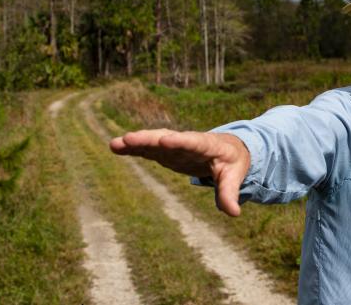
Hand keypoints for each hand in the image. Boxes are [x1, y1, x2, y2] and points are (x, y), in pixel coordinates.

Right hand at [109, 129, 250, 216]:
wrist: (226, 149)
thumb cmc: (231, 162)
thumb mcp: (234, 175)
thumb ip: (229, 192)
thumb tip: (234, 212)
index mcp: (207, 145)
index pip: (192, 142)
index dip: (179, 141)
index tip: (165, 140)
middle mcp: (187, 141)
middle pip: (166, 138)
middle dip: (149, 139)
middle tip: (129, 139)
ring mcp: (174, 145)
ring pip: (153, 141)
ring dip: (135, 142)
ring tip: (115, 144)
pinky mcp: (166, 152)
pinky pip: (148, 149)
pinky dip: (133, 148)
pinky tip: (116, 147)